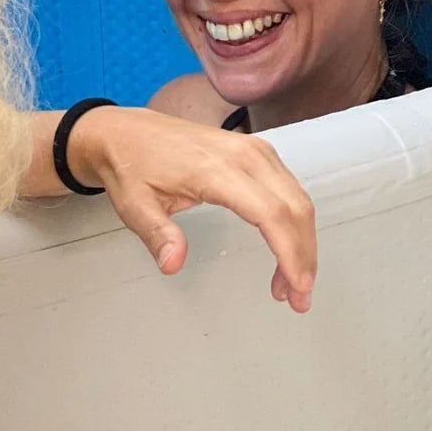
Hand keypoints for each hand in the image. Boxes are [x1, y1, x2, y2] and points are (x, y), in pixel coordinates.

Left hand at [68, 105, 316, 312]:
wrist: (127, 131)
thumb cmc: (132, 166)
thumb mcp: (134, 205)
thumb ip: (158, 235)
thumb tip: (173, 264)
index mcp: (215, 169)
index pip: (270, 214)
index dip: (289, 253)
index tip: (295, 287)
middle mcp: (245, 155)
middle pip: (294, 209)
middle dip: (304, 257)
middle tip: (299, 299)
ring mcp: (255, 150)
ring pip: (298, 200)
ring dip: (303, 244)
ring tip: (290, 284)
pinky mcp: (258, 153)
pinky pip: (290, 190)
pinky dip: (295, 225)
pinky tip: (286, 251)